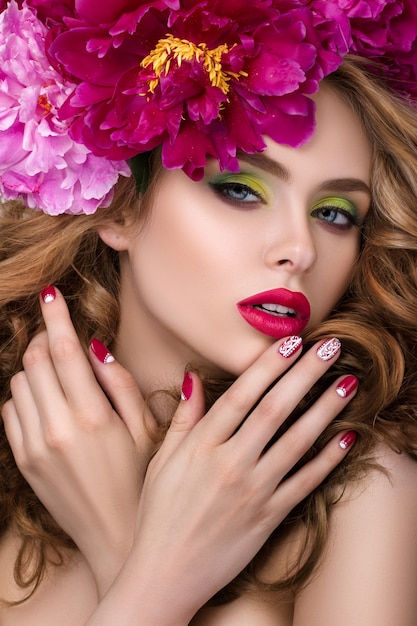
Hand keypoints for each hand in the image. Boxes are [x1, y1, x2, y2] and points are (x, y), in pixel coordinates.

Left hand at [2, 287, 155, 595]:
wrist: (115, 539)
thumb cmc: (140, 481)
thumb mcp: (147, 430)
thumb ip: (121, 384)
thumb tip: (96, 346)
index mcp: (93, 416)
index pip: (64, 352)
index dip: (56, 318)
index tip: (51, 295)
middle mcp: (56, 428)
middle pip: (35, 361)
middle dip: (46, 339)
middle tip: (62, 336)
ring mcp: (34, 447)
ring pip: (19, 383)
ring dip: (35, 367)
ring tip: (60, 373)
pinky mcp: (23, 461)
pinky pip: (9, 411)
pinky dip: (23, 395)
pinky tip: (47, 401)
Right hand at [89, 337, 356, 625]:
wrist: (164, 575)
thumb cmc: (158, 515)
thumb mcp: (161, 462)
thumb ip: (183, 419)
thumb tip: (193, 377)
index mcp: (201, 446)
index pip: (241, 395)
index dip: (268, 365)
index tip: (291, 342)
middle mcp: (230, 464)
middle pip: (274, 410)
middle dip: (305, 374)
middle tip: (330, 346)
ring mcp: (253, 492)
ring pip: (296, 442)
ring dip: (325, 409)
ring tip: (348, 382)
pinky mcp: (269, 518)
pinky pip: (305, 484)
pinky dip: (327, 461)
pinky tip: (347, 437)